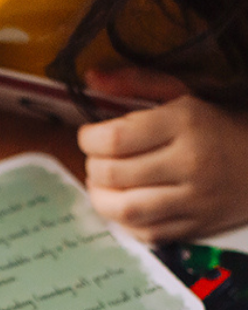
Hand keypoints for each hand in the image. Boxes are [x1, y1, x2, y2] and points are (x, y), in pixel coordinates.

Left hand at [78, 66, 247, 242]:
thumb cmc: (220, 121)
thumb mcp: (185, 93)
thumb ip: (137, 83)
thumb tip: (91, 77)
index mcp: (186, 122)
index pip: (116, 139)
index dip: (89, 139)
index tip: (89, 135)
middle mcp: (189, 162)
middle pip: (114, 175)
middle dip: (92, 167)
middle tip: (96, 159)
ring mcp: (193, 199)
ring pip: (124, 210)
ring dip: (100, 198)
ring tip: (102, 184)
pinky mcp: (195, 227)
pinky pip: (144, 233)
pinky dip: (124, 221)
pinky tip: (124, 203)